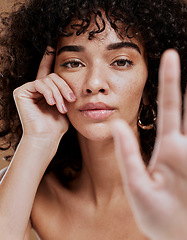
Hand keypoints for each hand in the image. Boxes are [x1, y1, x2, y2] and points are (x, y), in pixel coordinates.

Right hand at [13, 47, 75, 142]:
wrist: (47, 137)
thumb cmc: (57, 125)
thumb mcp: (66, 105)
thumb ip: (65, 92)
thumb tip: (73, 80)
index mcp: (46, 91)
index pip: (48, 71)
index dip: (49, 58)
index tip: (52, 46)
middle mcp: (36, 88)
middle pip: (53, 76)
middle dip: (64, 88)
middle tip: (71, 100)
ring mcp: (28, 89)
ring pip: (48, 80)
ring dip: (58, 94)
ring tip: (62, 107)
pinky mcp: (21, 92)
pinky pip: (39, 84)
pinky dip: (48, 93)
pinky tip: (51, 103)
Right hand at [112, 50, 186, 239]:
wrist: (185, 237)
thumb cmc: (161, 219)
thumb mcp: (137, 190)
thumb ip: (127, 156)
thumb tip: (118, 125)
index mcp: (171, 151)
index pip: (168, 106)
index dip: (169, 79)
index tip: (170, 55)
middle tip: (183, 55)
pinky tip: (186, 114)